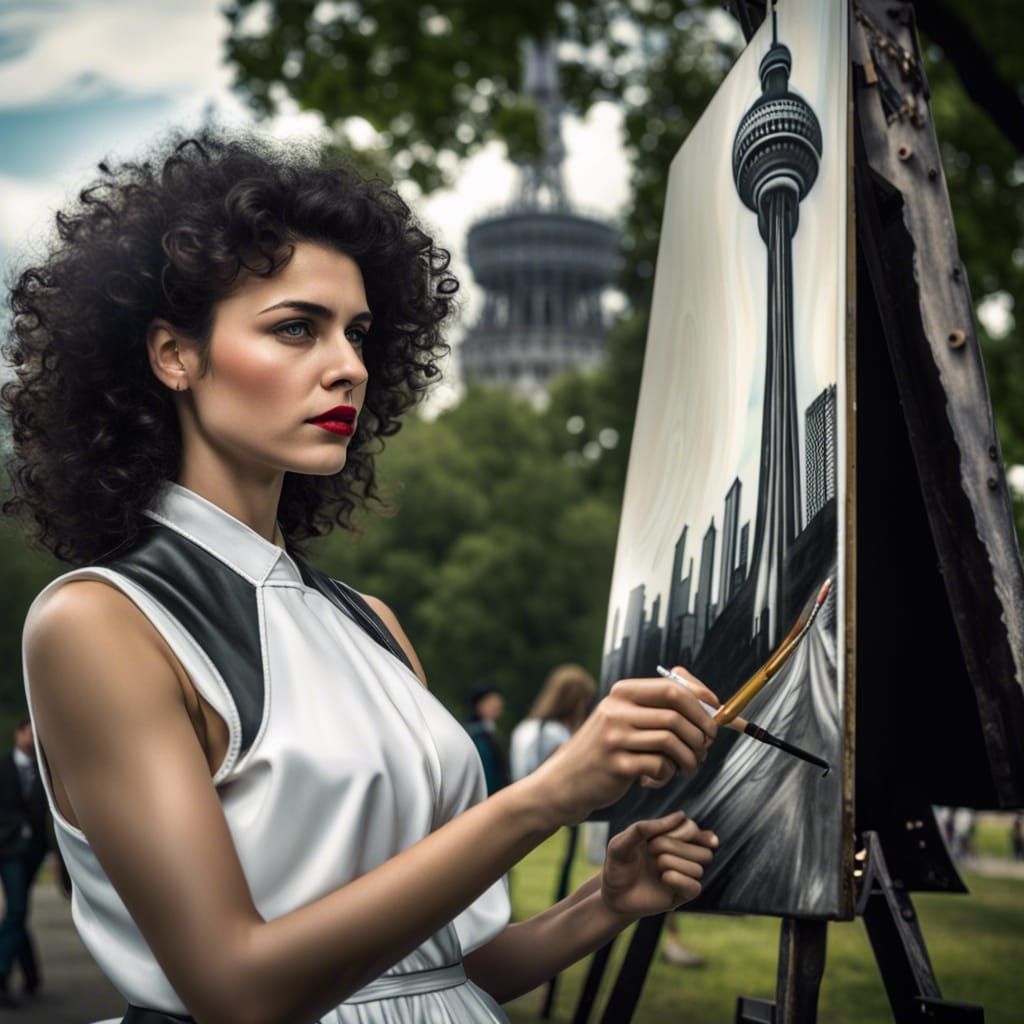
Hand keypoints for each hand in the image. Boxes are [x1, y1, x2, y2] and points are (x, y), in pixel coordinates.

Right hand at [525, 668, 718, 825]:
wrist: (568, 780)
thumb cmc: (606, 747)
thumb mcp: (623, 716)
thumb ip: (658, 703)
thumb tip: (708, 700)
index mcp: (622, 693)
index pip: (671, 688)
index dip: (700, 699)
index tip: (715, 712)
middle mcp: (616, 711)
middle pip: (676, 714)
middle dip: (700, 731)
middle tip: (705, 746)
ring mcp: (615, 738)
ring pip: (672, 741)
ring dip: (689, 757)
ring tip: (687, 765)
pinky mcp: (617, 766)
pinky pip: (660, 766)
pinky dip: (668, 773)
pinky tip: (660, 776)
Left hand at [600, 811, 717, 918]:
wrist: (612, 896)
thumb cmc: (618, 866)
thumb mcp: (622, 843)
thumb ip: (646, 828)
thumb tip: (682, 815)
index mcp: (670, 838)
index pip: (692, 829)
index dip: (680, 831)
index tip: (658, 836)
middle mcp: (680, 856)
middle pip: (703, 849)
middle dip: (674, 846)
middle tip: (651, 850)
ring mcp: (682, 876)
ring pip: (699, 868)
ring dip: (673, 863)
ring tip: (656, 866)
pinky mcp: (681, 896)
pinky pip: (695, 887)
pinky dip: (679, 880)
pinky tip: (663, 879)